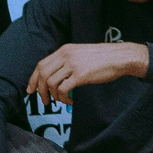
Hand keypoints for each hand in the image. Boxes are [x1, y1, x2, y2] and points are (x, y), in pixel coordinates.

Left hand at [28, 40, 149, 103]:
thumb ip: (67, 62)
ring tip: (62, 101)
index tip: (31, 90)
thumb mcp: (81, 54)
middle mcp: (66, 55)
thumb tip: (55, 77)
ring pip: (51, 83)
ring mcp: (73, 64)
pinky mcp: (81, 75)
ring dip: (54, 96)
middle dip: (40, 91)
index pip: (41, 64)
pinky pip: (64, 90)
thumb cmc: (104, 58)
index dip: (33, 79)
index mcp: (65, 50)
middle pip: (43, 74)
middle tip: (45, 101)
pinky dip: (64, 99)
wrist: (121, 57)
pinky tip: (71, 102)